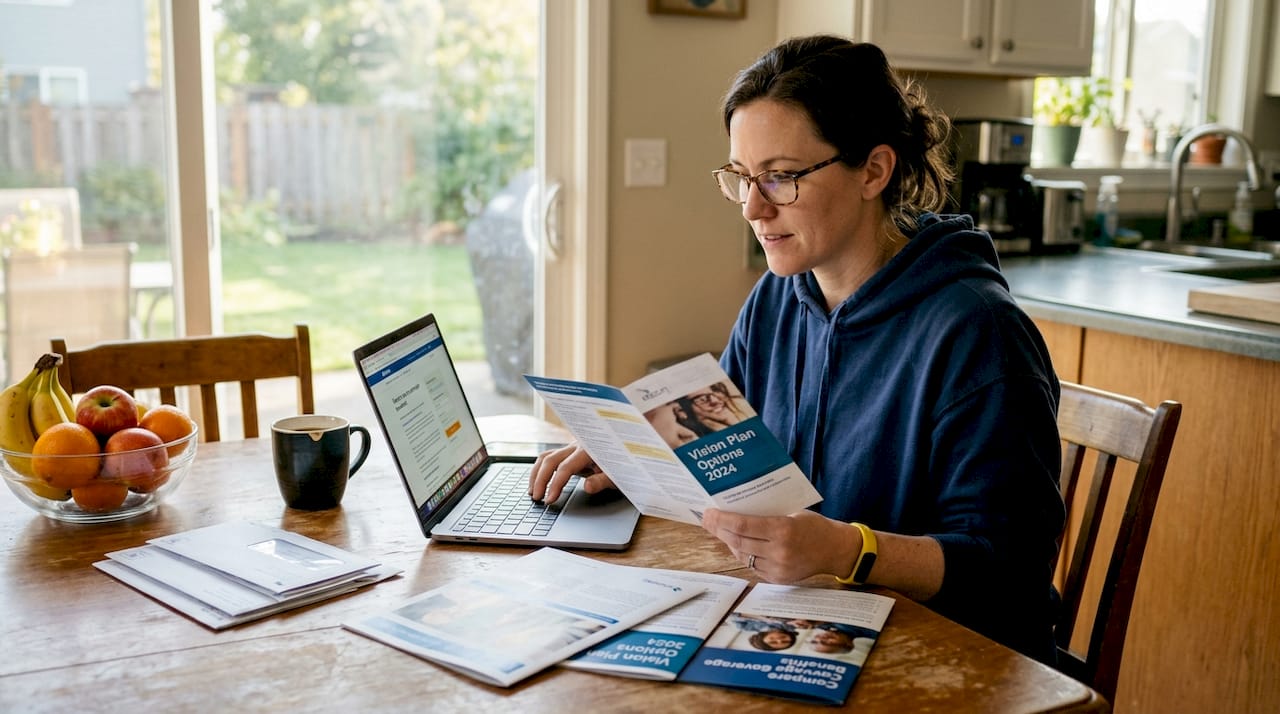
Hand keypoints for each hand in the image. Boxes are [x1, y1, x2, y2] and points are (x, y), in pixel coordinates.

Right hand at [528, 443, 615, 502]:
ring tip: (532, 492)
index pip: (565, 467)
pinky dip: (541, 470)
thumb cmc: (622, 465)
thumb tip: (588, 486)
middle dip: (540, 480)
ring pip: (546, 457)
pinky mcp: (569, 453)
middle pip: (550, 460)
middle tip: (536, 498)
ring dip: (536, 474)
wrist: (625, 451)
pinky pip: (549, 458)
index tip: (549, 499)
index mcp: (588, 450)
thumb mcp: (617, 476)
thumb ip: (602, 481)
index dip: (555, 484)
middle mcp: (577, 446)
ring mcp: (571, 448)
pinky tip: (538, 483)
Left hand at [701, 508, 858, 583]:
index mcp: (782, 530)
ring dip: (729, 542)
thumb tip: (736, 511)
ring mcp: (778, 568)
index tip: (708, 513)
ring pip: (743, 555)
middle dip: (719, 530)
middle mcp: (779, 551)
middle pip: (738, 541)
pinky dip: (743, 554)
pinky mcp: (778, 579)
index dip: (722, 520)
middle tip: (707, 520)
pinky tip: (738, 544)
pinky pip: (753, 566)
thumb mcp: (792, 513)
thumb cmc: (814, 525)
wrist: (835, 550)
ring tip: (719, 530)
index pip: (743, 525)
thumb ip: (767, 515)